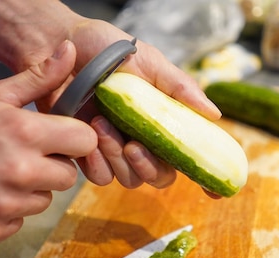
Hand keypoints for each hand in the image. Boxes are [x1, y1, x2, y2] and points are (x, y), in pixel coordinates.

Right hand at [0, 40, 94, 247]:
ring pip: (43, 200)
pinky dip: (4, 212)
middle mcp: (19, 171)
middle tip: (21, 157)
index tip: (59, 140)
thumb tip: (70, 53)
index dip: (73, 140)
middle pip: (68, 176)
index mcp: (23, 132)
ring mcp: (4, 205)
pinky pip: (17, 222)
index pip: (84, 142)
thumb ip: (36, 79)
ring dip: (27, 191)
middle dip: (51, 166)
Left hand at [36, 19, 222, 189]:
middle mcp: (142, 139)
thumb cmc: (106, 48)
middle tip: (133, 145)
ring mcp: (114, 148)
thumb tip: (215, 116)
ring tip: (101, 125)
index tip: (216, 194)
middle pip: (159, 177)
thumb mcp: (149, 62)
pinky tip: (89, 138)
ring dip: (118, 158)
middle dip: (148, 167)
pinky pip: (99, 177)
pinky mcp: (85, 152)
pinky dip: (97, 163)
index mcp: (162, 121)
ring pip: (128, 179)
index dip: (205, 178)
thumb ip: (180, 89)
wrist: (62, 43)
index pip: (188, 156)